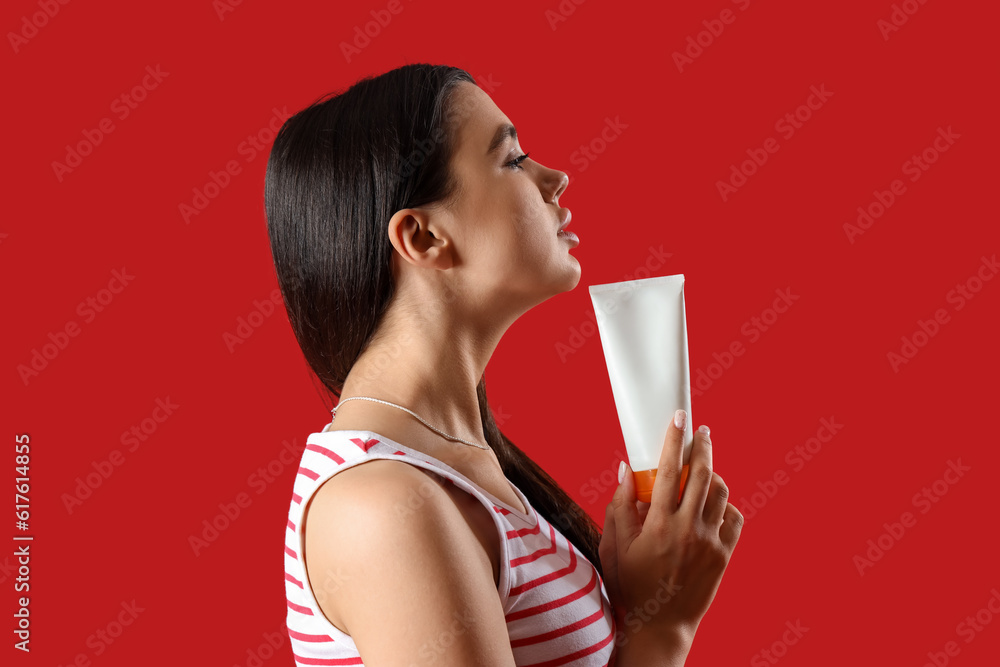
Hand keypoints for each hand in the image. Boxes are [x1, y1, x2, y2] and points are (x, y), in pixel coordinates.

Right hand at [598, 410, 742, 658]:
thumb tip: (626, 469)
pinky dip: (725, 504)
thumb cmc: (631, 585)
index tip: (678, 417)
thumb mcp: (613, 546)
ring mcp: (710, 543)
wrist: (660, 625)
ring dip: (714, 474)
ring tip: (703, 469)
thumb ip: (619, 506)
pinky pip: (734, 518)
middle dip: (703, 446)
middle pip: (703, 474)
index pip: (668, 470)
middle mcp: (687, 530)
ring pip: (722, 493)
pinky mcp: (724, 556)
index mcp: (657, 525)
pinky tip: (712, 503)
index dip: (674, 439)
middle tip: (701, 432)